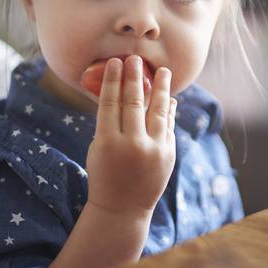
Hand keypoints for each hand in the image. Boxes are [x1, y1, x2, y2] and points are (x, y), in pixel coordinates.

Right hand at [85, 56, 176, 215]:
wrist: (122, 208)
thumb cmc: (104, 174)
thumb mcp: (99, 148)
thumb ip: (110, 123)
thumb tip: (123, 93)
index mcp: (107, 142)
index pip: (110, 103)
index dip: (113, 80)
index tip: (115, 62)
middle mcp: (132, 145)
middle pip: (134, 103)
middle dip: (135, 78)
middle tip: (135, 59)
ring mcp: (153, 150)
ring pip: (158, 111)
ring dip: (161, 88)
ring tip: (163, 71)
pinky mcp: (168, 154)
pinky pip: (168, 126)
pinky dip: (169, 111)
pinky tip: (169, 97)